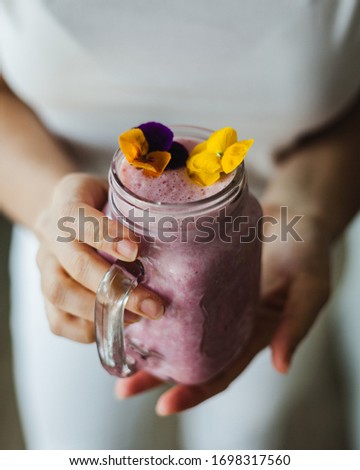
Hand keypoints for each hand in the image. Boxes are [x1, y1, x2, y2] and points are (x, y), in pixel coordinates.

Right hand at [35, 173, 164, 342]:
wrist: (63, 213)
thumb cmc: (99, 203)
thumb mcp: (115, 192)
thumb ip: (135, 207)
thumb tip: (176, 230)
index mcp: (67, 204)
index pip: (77, 217)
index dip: (105, 234)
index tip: (135, 250)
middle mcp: (51, 237)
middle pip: (74, 265)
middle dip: (115, 287)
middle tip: (153, 304)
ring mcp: (45, 267)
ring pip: (60, 294)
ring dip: (103, 311)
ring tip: (138, 317)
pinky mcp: (46, 294)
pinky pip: (58, 321)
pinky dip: (88, 329)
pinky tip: (117, 324)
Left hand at [115, 205, 330, 414]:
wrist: (296, 215)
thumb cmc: (308, 254)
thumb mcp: (310, 289)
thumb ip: (295, 325)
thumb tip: (281, 366)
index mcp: (250, 335)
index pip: (220, 372)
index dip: (194, 392)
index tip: (164, 406)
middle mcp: (224, 321)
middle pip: (185, 356)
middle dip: (154, 376)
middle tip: (121, 388)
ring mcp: (209, 297)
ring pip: (171, 325)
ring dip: (142, 339)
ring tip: (110, 346)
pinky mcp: (199, 270)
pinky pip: (171, 288)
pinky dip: (148, 297)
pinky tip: (124, 298)